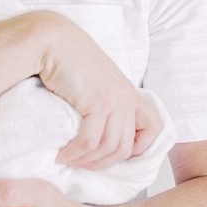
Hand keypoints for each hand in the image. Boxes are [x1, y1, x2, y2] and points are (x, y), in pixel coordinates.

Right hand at [37, 12, 163, 169]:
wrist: (52, 40)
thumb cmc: (68, 60)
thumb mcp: (95, 82)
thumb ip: (105, 101)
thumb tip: (98, 132)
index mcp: (129, 92)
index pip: (153, 129)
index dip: (137, 148)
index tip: (108, 153)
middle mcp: (127, 97)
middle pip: (124, 148)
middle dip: (102, 164)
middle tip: (80, 165)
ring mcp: (115, 99)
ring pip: (108, 148)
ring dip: (85, 161)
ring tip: (67, 161)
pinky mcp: (98, 102)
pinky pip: (90, 141)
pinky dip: (75, 153)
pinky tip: (62, 154)